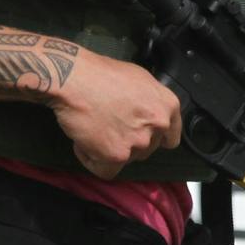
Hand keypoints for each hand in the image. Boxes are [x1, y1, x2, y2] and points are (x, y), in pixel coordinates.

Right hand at [52, 51, 182, 177]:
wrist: (73, 78)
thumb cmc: (99, 74)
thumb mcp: (138, 78)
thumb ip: (150, 100)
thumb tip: (147, 113)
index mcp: (167, 105)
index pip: (170, 137)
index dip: (154, 138)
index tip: (141, 136)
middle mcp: (158, 125)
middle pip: (146, 149)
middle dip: (127, 141)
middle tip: (108, 125)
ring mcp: (139, 141)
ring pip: (126, 159)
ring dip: (108, 150)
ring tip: (94, 129)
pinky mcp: (117, 155)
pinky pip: (105, 170)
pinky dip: (92, 160)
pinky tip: (84, 142)